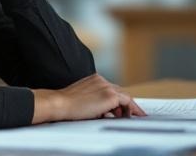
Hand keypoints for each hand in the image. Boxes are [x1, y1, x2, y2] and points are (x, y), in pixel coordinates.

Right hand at [31, 74, 145, 123]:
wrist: (60, 104)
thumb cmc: (66, 105)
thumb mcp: (83, 99)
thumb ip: (96, 101)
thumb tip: (106, 112)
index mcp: (94, 79)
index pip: (111, 89)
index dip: (118, 100)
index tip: (122, 108)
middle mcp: (101, 80)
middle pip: (120, 92)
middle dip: (126, 104)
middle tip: (132, 114)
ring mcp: (106, 86)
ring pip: (125, 96)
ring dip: (130, 107)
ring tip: (135, 116)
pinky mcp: (110, 95)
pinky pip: (127, 102)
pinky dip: (132, 109)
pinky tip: (133, 116)